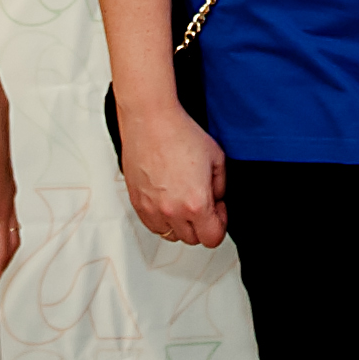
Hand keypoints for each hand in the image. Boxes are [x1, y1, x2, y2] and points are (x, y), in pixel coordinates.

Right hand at [120, 99, 227, 247]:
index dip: (220, 224)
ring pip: (171, 235)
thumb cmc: (180, 133)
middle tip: (202, 200)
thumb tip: (216, 200)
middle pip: (192, 239)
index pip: (212, 238)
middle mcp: (172, 211)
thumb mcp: (216, 158)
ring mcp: (152, 209)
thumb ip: (221, 186)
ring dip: (181, 223)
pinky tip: (168, 199)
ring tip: (183, 200)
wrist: (150, 120)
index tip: (218, 208)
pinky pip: (153, 225)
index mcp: (196, 203)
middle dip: (202, 223)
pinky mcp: (137, 203)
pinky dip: (162, 218)